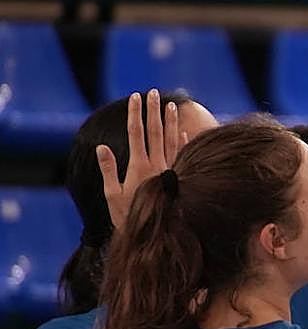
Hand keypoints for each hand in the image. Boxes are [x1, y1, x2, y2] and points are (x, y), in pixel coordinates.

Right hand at [96, 89, 182, 231]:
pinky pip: (183, 156)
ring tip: (171, 105)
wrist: (157, 236)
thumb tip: (102, 148)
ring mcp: (171, 172)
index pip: (137, 133)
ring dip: (170, 122)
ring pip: (172, 141)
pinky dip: (183, 142)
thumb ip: (109, 170)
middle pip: (155, 132)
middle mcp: (158, 166)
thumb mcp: (113, 195)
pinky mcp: (180, 179)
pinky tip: (184, 131)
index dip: (135, 113)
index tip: (134, 97)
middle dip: (153, 111)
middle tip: (152, 92)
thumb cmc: (129, 216)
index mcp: (139, 166)